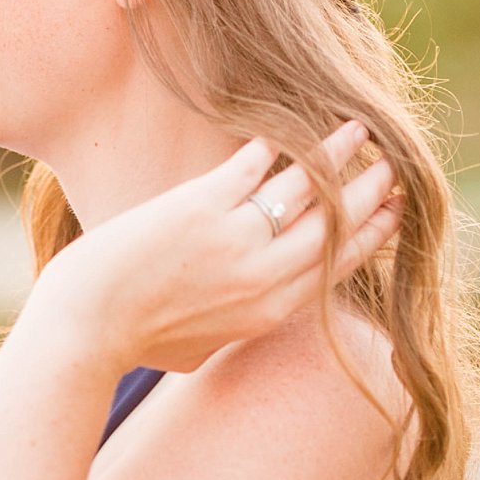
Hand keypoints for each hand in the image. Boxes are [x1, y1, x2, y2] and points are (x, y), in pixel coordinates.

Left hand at [33, 121, 399, 374]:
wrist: (85, 325)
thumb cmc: (132, 340)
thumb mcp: (198, 350)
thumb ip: (231, 331)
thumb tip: (240, 321)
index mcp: (268, 312)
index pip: (337, 267)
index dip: (372, 237)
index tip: (394, 213)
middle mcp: (264, 276)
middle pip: (337, 226)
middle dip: (371, 193)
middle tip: (393, 167)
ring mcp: (235, 239)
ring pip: (307, 190)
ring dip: (338, 155)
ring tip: (357, 131)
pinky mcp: (202, 206)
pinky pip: (251, 167)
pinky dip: (271, 146)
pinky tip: (279, 129)